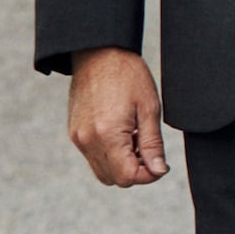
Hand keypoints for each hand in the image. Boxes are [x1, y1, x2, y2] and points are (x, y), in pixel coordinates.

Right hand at [65, 48, 167, 187]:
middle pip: (114, 179)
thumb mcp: (149, 109)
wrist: (98, 54)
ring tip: (135, 139)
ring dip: (122, 164)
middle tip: (149, 149)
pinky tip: (122, 134)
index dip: (148, 175)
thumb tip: (158, 171)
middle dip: (135, 171)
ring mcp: (78, 138)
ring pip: (102, 171)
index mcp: (107, 135)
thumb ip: (153, 144)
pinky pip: (93, 157)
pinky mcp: (74, 133)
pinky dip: (109, 155)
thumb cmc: (128, 76)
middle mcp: (87, 140)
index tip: (160, 163)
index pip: (127, 177)